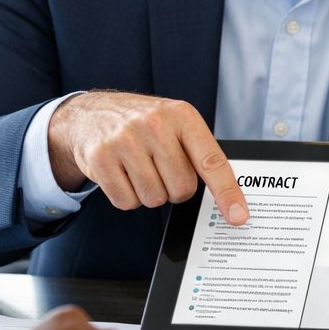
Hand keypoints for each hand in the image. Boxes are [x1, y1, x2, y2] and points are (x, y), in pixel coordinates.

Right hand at [48, 90, 248, 224]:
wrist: (90, 113)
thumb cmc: (142, 123)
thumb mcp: (174, 123)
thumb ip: (199, 152)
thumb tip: (229, 197)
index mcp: (181, 115)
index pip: (211, 161)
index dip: (227, 192)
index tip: (239, 216)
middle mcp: (154, 124)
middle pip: (182, 189)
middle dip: (174, 189)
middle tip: (160, 169)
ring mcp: (125, 140)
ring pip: (154, 199)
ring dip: (149, 193)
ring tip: (138, 168)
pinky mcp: (100, 158)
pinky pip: (126, 202)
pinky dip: (127, 197)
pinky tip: (121, 173)